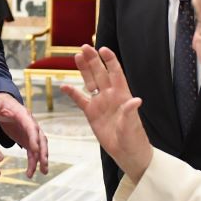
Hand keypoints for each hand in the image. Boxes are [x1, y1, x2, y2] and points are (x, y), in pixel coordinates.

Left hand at [0, 93, 48, 177]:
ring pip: (39, 147)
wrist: (4, 105)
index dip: (34, 138)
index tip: (36, 150)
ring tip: (43, 172)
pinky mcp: (27, 140)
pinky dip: (33, 162)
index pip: (32, 127)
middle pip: (41, 139)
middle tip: (43, 164)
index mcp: (24, 116)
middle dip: (43, 151)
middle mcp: (31, 125)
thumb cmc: (1, 103)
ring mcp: (30, 134)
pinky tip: (31, 173)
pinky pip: (32, 153)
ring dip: (41, 160)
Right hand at [61, 45, 151, 181]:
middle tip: (84, 47)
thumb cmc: (134, 139)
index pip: (116, 73)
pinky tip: (64, 86)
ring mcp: (100, 103)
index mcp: (122, 95)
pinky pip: (80, 100)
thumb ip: (130, 112)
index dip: (110, 60)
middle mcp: (111, 96)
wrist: (127, 153)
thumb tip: (136, 100)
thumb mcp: (132, 125)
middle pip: (101, 73)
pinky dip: (72, 93)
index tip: (103, 49)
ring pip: (90, 82)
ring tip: (77, 56)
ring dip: (84, 70)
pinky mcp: (92, 113)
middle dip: (93, 60)